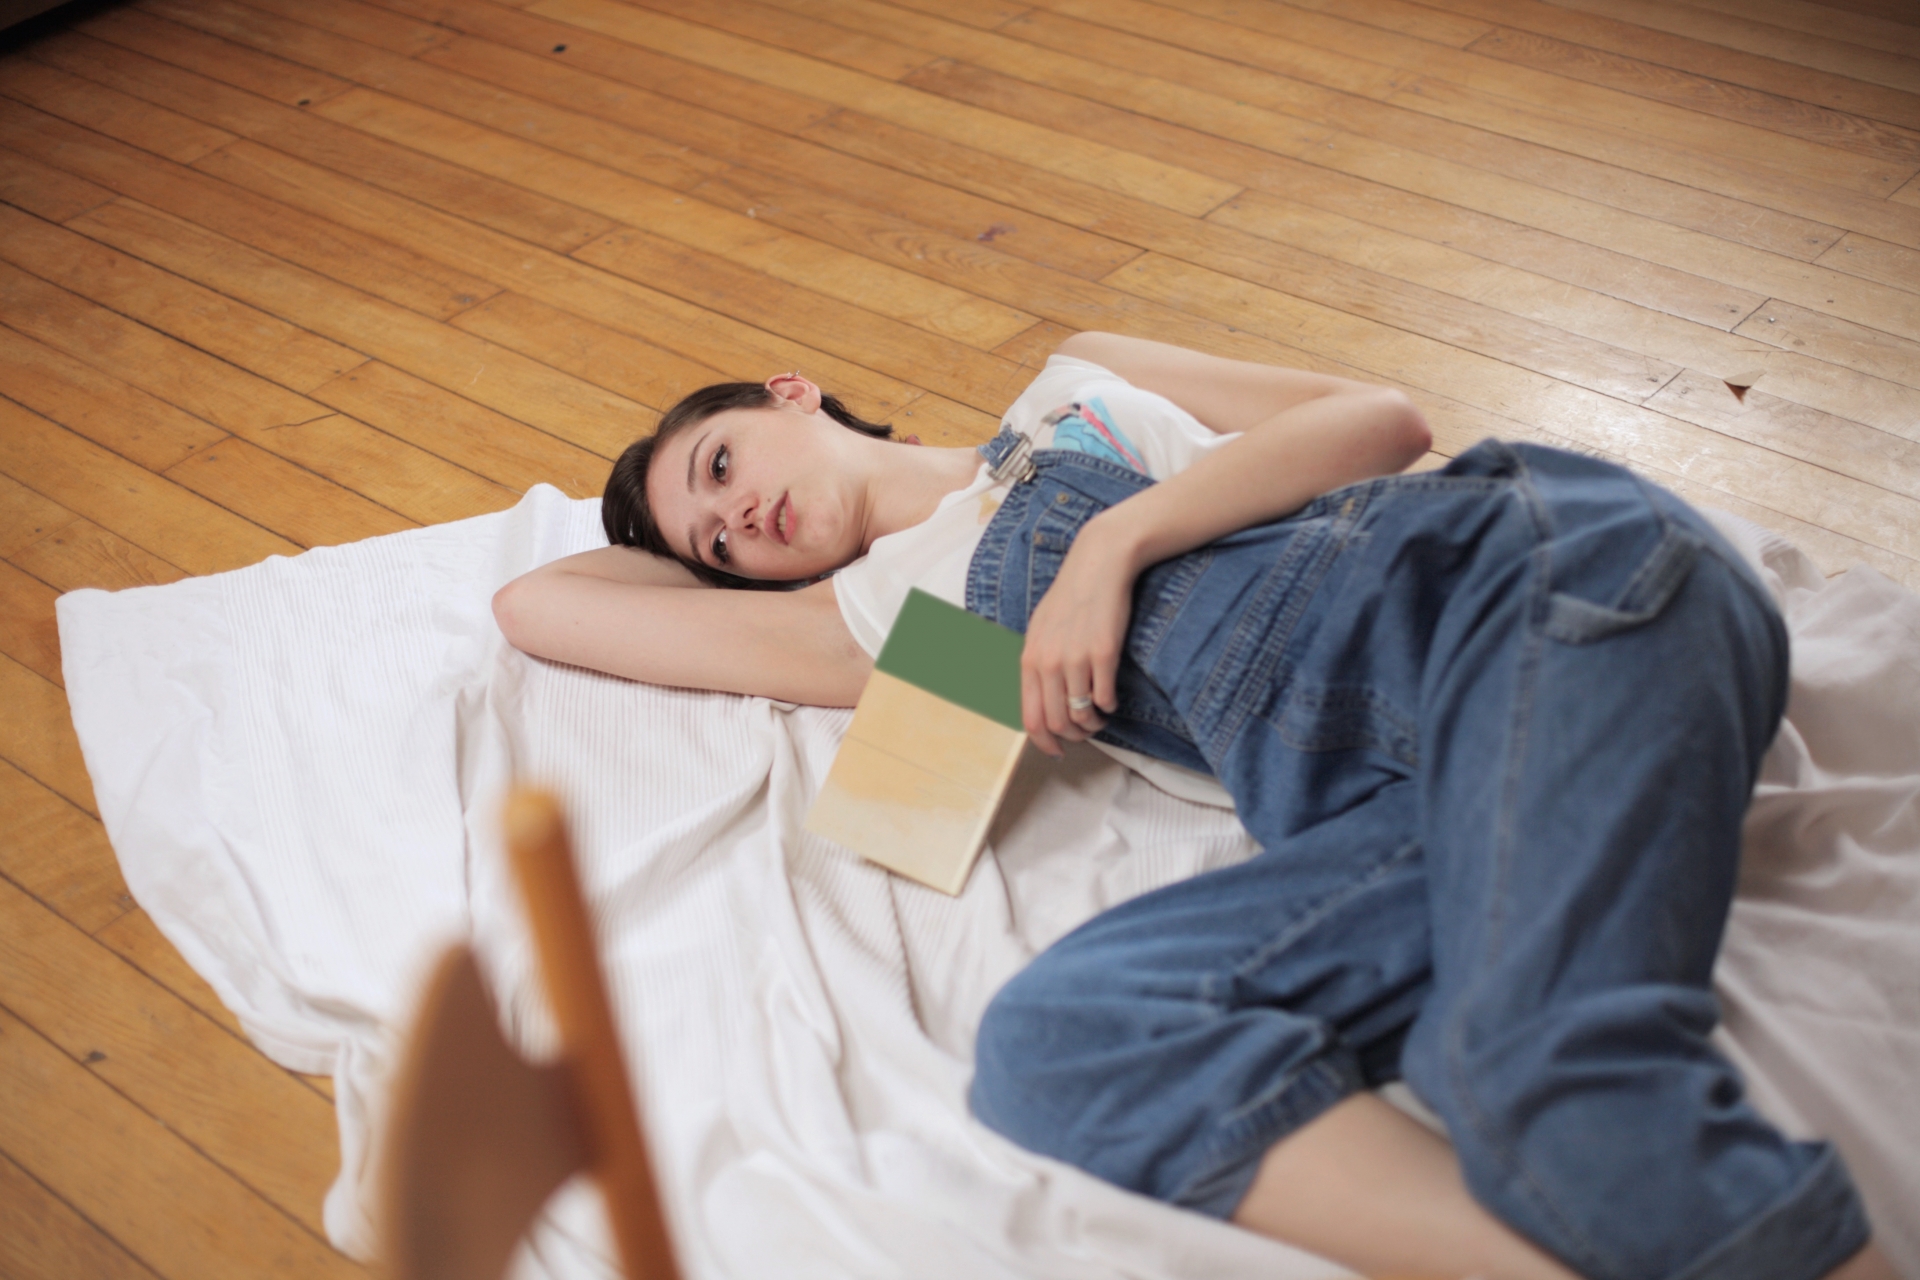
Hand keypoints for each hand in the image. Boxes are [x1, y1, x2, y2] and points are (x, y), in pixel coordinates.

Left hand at [1020, 517, 1137, 756]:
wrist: (1098, 565)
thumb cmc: (1072, 597)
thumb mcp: (1041, 630)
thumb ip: (1038, 664)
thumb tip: (1042, 701)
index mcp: (1029, 659)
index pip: (1030, 718)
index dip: (1044, 742)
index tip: (1057, 750)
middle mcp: (1048, 662)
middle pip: (1056, 723)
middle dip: (1073, 737)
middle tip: (1086, 733)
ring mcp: (1075, 658)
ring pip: (1082, 715)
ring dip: (1093, 724)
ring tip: (1100, 716)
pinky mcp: (1103, 653)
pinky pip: (1104, 697)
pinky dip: (1108, 706)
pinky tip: (1111, 699)